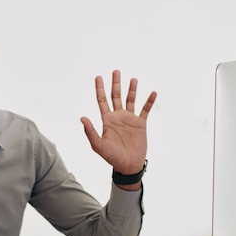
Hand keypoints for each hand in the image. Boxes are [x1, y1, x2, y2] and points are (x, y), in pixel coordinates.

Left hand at [80, 70, 156, 186]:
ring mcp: (129, 119)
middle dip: (115, 84)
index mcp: (107, 120)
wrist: (127, 165)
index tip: (98, 77)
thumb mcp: (98, 145)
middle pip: (116, 96)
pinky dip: (149, 101)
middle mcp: (118, 116)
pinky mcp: (141, 124)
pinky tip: (152, 93)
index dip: (100, 88)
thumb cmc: (111, 157)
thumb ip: (90, 131)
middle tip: (115, 71)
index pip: (102, 100)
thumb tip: (82, 117)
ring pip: (130, 100)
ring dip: (131, 89)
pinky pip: (145, 110)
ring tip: (133, 79)